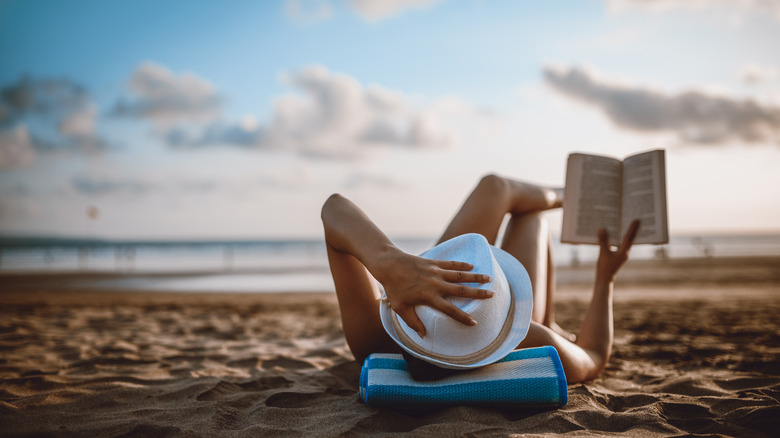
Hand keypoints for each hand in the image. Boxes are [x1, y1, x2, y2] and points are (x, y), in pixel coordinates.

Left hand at [373, 250, 491, 337]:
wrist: (389, 265)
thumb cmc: (393, 288)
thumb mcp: (400, 308)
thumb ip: (413, 322)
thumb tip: (423, 335)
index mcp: (429, 297)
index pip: (449, 310)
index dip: (462, 317)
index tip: (474, 322)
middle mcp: (436, 284)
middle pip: (461, 290)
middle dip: (478, 293)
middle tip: (492, 295)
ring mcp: (436, 272)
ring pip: (460, 275)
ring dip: (475, 276)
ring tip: (489, 278)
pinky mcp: (434, 262)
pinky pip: (451, 264)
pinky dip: (462, 265)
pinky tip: (472, 266)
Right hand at [596, 220, 639, 282]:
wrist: (604, 279)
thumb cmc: (604, 267)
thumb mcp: (603, 253)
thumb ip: (603, 241)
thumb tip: (602, 229)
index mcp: (623, 252)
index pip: (628, 238)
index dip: (632, 228)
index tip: (637, 220)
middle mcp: (624, 252)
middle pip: (630, 239)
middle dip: (633, 229)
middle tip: (637, 220)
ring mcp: (621, 254)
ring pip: (625, 241)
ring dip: (627, 233)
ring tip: (629, 224)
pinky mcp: (617, 255)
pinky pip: (619, 244)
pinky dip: (619, 238)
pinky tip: (615, 234)